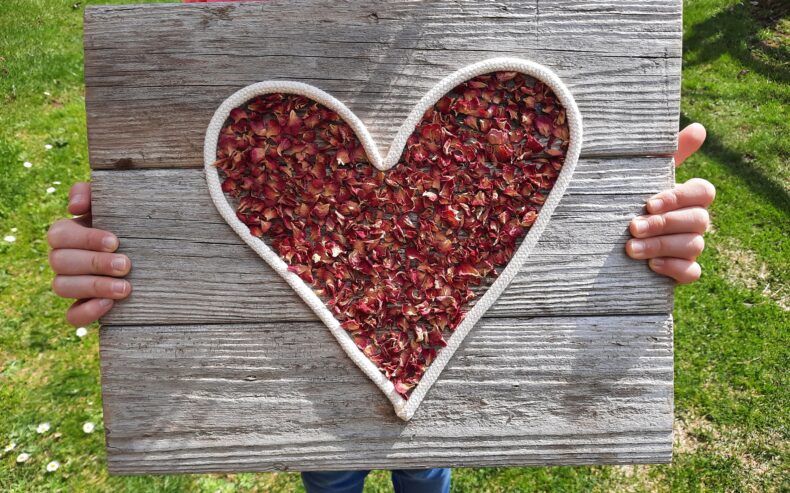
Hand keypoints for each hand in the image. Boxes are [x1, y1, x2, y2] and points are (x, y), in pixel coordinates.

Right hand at [47, 182, 131, 325]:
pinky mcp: (83, 306)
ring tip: (126, 288)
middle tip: (126, 264)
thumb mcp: (117, 203)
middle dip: (94, 263)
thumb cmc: (131, 222)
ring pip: (62, 287)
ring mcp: (71, 284)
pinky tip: (110, 305)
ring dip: (94, 287)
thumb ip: (92, 193)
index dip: (85, 239)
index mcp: (68, 233)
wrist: (153, 250)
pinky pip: (72, 315)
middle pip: (59, 262)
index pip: (60, 235)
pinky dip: (87, 311)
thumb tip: (74, 206)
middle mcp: (64, 259)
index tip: (115, 241)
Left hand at [626, 123, 715, 283]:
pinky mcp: (683, 271)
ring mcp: (690, 247)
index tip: (648, 203)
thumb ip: (670, 154)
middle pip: (698, 221)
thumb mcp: (644, 177)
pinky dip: (674, 269)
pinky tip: (651, 266)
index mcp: (689, 197)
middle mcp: (695, 222)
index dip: (679, 198)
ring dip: (660, 246)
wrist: (608, 240)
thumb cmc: (631, 201)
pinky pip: (692, 273)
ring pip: (693, 246)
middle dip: (663, 224)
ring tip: (630, 248)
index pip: (704, 192)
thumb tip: (699, 127)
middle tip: (633, 227)